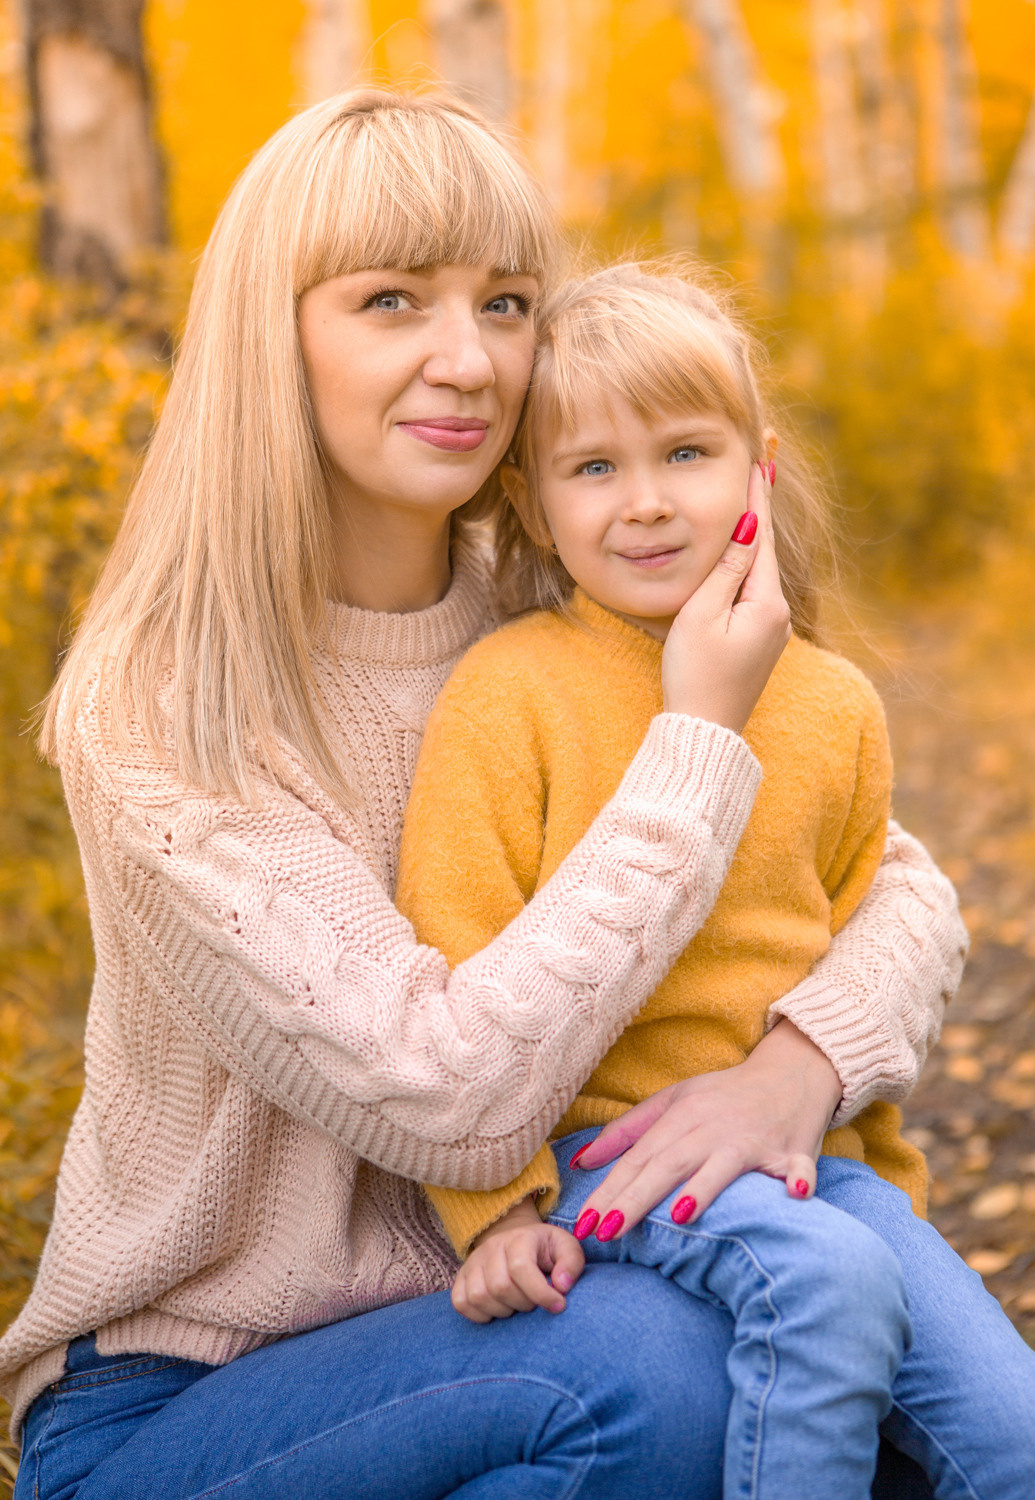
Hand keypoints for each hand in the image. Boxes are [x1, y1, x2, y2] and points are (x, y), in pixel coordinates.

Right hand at [451, 1197, 585, 1322]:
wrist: (515, 1241)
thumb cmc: (544, 1250)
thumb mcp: (566, 1248)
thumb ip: (571, 1263)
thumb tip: (562, 1286)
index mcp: (520, 1238)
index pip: (521, 1268)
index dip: (541, 1293)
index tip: (558, 1305)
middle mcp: (492, 1247)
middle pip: (500, 1286)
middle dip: (523, 1303)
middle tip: (534, 1302)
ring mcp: (473, 1262)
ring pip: (479, 1296)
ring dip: (502, 1310)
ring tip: (516, 1305)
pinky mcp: (460, 1277)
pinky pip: (460, 1302)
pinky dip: (479, 1314)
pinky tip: (497, 1310)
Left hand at [568, 1020, 842, 1241]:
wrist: (792, 1072)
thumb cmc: (724, 1095)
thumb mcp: (673, 1102)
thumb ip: (627, 1131)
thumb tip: (580, 1161)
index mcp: (682, 1116)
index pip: (638, 1157)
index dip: (609, 1190)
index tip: (583, 1224)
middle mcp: (713, 1127)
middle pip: (669, 1164)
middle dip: (636, 1198)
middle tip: (605, 1232)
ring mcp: (753, 1140)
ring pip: (723, 1165)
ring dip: (704, 1188)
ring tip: (679, 1216)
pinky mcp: (793, 1151)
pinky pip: (797, 1168)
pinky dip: (797, 1179)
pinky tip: (795, 1194)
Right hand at [662, 463, 790, 731]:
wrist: (704, 730)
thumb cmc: (695, 673)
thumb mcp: (702, 614)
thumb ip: (726, 569)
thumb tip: (748, 530)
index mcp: (767, 603)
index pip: (762, 537)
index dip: (758, 499)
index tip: (758, 463)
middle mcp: (778, 614)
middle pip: (765, 552)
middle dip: (759, 512)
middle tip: (762, 468)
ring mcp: (771, 630)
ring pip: (758, 573)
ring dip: (753, 538)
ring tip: (752, 499)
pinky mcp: (758, 643)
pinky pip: (753, 593)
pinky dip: (747, 566)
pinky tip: (742, 552)